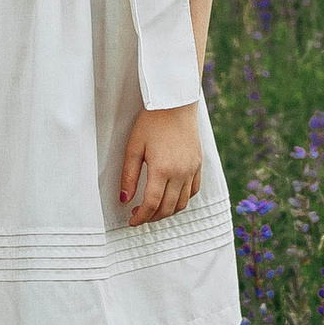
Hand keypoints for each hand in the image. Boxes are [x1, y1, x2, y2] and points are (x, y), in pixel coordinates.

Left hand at [121, 103, 202, 223]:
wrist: (175, 104)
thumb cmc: (151, 122)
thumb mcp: (134, 147)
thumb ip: (129, 176)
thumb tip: (125, 199)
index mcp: (162, 169)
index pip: (152, 204)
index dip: (141, 217)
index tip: (132, 221)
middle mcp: (180, 172)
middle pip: (167, 208)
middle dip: (152, 218)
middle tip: (139, 216)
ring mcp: (192, 169)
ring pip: (182, 203)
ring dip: (167, 211)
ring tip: (153, 209)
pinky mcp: (199, 165)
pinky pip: (193, 191)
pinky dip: (181, 199)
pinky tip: (170, 197)